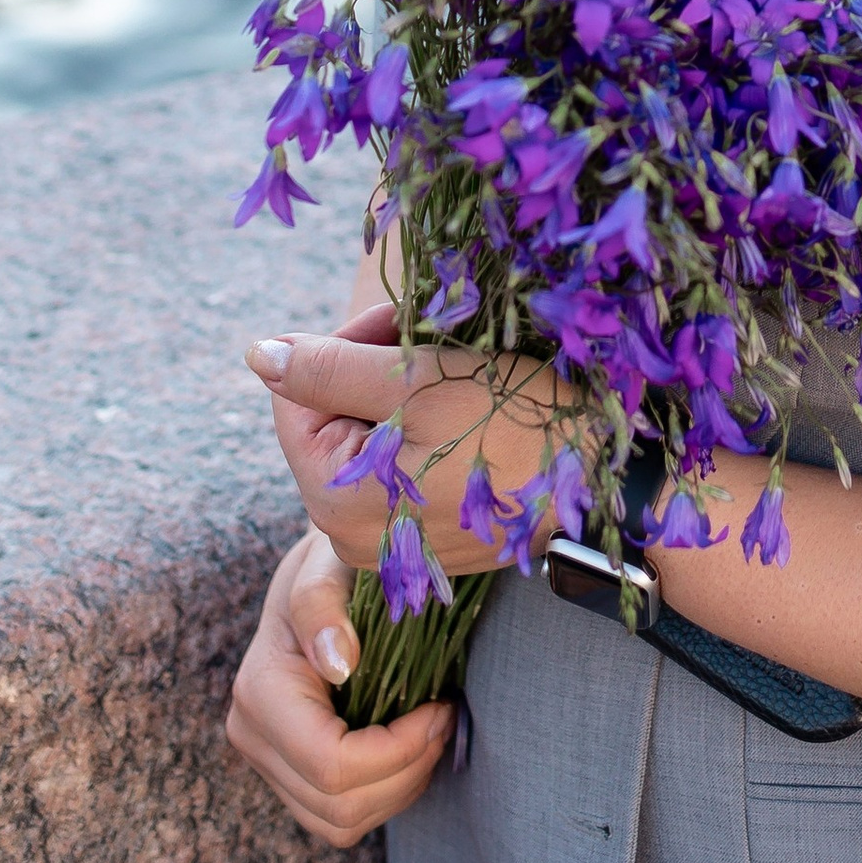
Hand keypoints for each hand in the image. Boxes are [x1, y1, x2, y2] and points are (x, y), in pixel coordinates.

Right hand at [225, 531, 452, 845]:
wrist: (324, 577)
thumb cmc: (335, 563)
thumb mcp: (329, 563)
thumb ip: (323, 604)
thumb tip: (338, 663)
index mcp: (259, 691)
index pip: (330, 764)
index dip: (397, 750)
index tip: (441, 707)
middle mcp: (251, 736)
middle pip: (338, 805)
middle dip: (407, 770)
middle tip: (445, 717)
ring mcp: (267, 763)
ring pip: (341, 823)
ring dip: (400, 788)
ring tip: (431, 731)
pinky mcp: (290, 777)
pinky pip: (341, 820)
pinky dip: (386, 794)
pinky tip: (410, 748)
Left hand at [245, 304, 559, 576]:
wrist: (607, 479)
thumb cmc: (513, 424)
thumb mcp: (416, 382)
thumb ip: (326, 368)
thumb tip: (254, 354)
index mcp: (332, 500)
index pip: (297, 398)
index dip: (341, 344)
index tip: (402, 319)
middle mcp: (350, 536)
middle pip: (332, 420)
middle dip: (373, 366)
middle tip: (433, 333)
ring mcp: (394, 543)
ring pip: (371, 440)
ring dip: (403, 391)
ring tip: (457, 364)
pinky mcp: (432, 538)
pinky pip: (404, 469)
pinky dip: (428, 427)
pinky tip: (472, 405)